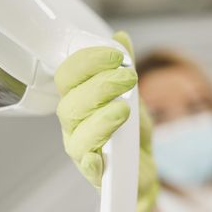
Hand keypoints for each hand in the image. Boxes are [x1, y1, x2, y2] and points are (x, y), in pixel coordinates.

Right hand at [55, 31, 158, 211]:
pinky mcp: (96, 174)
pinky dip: (91, 161)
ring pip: (77, 135)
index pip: (68, 76)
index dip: (88, 62)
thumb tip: (121, 38)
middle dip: (100, 87)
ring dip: (101, 119)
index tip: (116, 56)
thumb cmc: (131, 134)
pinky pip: (87, 168)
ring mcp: (83, 150)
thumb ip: (124, 70)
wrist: (143, 168)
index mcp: (79, 101)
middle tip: (129, 79)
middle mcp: (75, 125)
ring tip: (124, 109)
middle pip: (70, 105)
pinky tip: (100, 155)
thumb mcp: (133, 97)